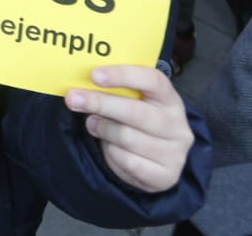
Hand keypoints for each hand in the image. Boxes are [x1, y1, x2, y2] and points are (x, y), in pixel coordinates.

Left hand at [66, 65, 193, 193]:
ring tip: (93, 124)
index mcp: (170, 99)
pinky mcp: (166, 175)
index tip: (94, 75)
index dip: (123, 75)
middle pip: (135, 111)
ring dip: (103, 129)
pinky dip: (111, 153)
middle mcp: (177, 125)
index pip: (152, 80)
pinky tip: (109, 147)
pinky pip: (127, 162)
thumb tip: (82, 87)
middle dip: (100, 103)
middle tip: (73, 99)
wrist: (155, 161)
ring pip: (127, 137)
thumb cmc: (137, 121)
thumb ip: (115, 92)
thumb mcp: (132, 102)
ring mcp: (175, 152)